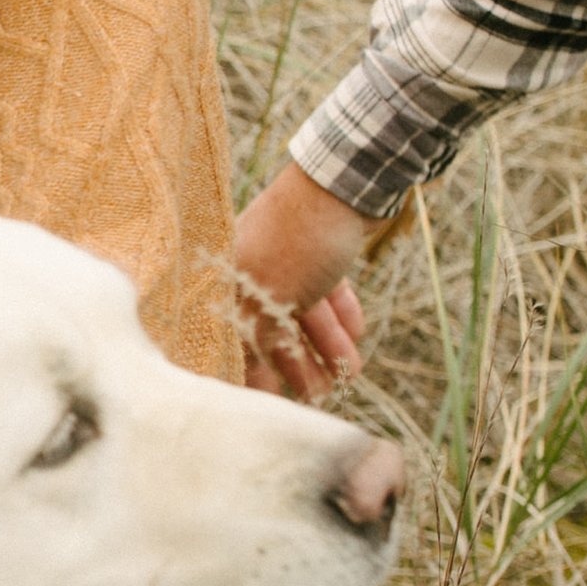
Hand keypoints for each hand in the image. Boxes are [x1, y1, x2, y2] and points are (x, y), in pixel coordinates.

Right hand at [234, 160, 375, 400]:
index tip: (268, 401)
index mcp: (230, 276)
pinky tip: (356, 337)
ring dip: (327, 346)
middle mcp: (253, 269)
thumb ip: (259, 339)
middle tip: (317, 395)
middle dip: (299, 363)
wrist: (346, 184)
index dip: (251, 369)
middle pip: (273, 327)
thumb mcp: (274, 297)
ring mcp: (289, 260)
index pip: (233, 333)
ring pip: (306, 313)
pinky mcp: (321, 254)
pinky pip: (328, 293)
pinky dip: (341, 315)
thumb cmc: (297, 239)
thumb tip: (247, 384)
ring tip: (348, 374)